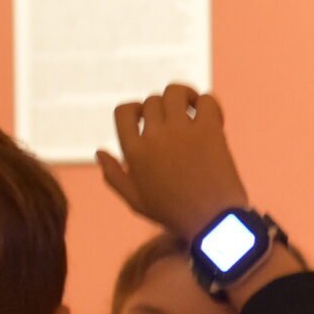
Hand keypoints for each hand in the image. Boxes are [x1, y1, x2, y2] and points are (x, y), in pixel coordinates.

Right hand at [98, 85, 249, 240]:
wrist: (213, 221)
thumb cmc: (174, 214)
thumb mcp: (135, 200)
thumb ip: (114, 175)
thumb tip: (99, 151)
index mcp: (133, 151)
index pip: (123, 110)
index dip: (135, 109)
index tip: (148, 119)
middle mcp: (154, 136)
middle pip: (152, 101)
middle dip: (163, 107)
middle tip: (178, 121)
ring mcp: (182, 131)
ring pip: (175, 91)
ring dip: (183, 95)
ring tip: (192, 108)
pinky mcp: (210, 131)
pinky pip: (206, 100)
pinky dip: (207, 102)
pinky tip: (211, 118)